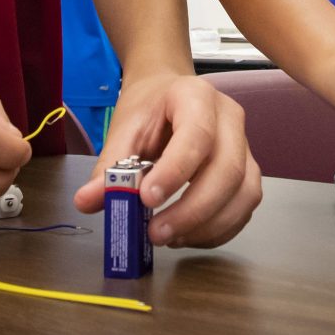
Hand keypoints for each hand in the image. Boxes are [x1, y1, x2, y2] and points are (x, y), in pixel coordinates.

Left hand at [73, 73, 260, 248]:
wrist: (168, 96)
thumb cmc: (150, 109)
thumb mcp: (125, 128)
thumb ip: (110, 165)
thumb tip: (87, 201)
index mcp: (196, 97)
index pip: (197, 134)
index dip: (176, 170)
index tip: (147, 198)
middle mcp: (229, 118)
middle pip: (227, 170)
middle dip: (193, 210)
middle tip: (156, 232)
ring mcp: (244, 145)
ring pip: (244, 193)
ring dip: (208, 225)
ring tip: (169, 237)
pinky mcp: (247, 171)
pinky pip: (244, 207)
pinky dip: (218, 230)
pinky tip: (187, 235)